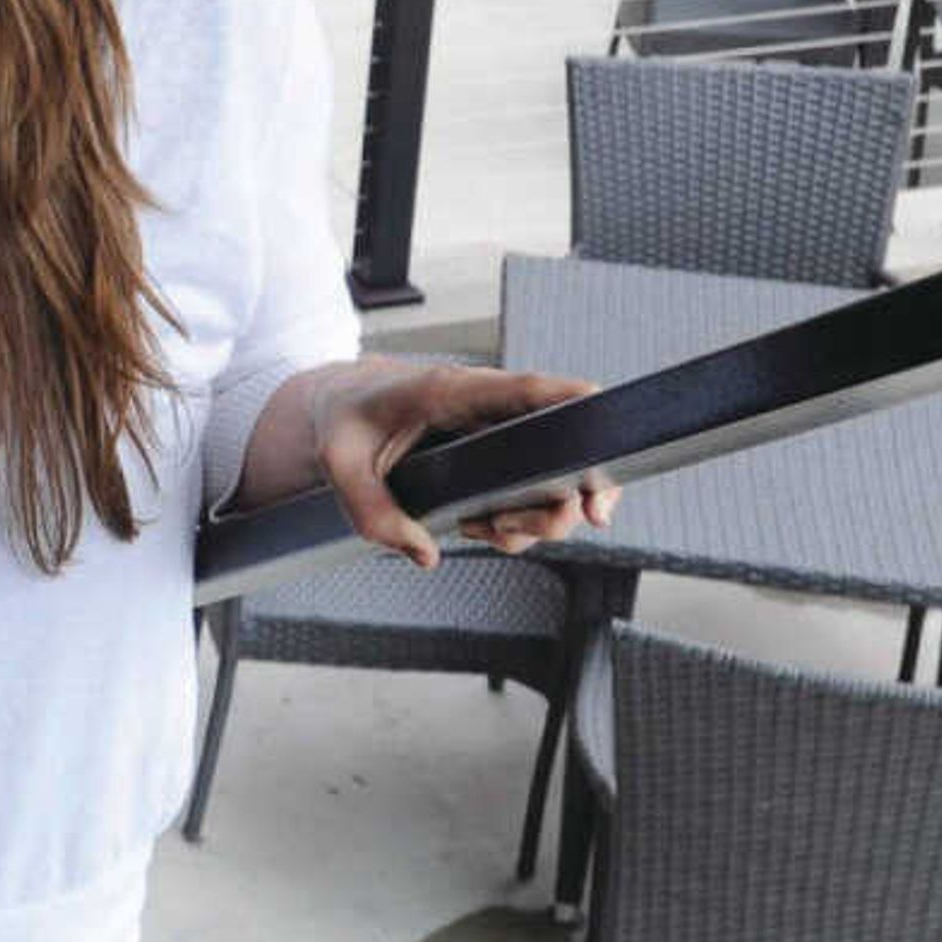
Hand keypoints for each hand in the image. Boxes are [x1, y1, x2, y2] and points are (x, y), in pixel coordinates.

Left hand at [306, 360, 613, 570]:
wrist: (333, 406)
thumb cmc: (341, 418)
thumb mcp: (339, 463)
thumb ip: (374, 512)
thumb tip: (423, 553)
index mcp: (452, 390)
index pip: (527, 388)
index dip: (573, 400)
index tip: (609, 418)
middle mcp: (486, 408)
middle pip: (560, 445)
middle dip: (567, 498)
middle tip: (533, 529)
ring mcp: (495, 433)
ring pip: (552, 478)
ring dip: (535, 520)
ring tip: (487, 530)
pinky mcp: (493, 457)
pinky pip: (529, 492)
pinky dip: (518, 522)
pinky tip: (484, 528)